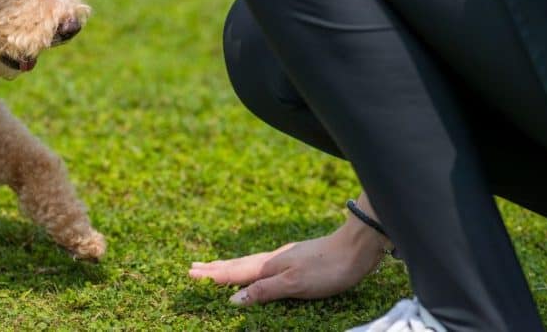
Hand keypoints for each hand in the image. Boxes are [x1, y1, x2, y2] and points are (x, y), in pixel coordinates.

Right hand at [189, 214, 387, 304]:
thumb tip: (233, 299)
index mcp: (269, 266)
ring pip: (249, 263)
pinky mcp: (296, 259)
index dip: (212, 276)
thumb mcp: (294, 284)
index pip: (234, 273)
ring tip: (215, 266)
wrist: (356, 248)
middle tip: (192, 267)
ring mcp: (284, 257)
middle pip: (237, 265)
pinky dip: (248, 267)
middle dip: (214, 268)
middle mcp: (273, 259)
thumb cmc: (328, 268)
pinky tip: (255, 267)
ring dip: (229, 266)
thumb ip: (264, 291)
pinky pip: (262, 264)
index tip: (189, 274)